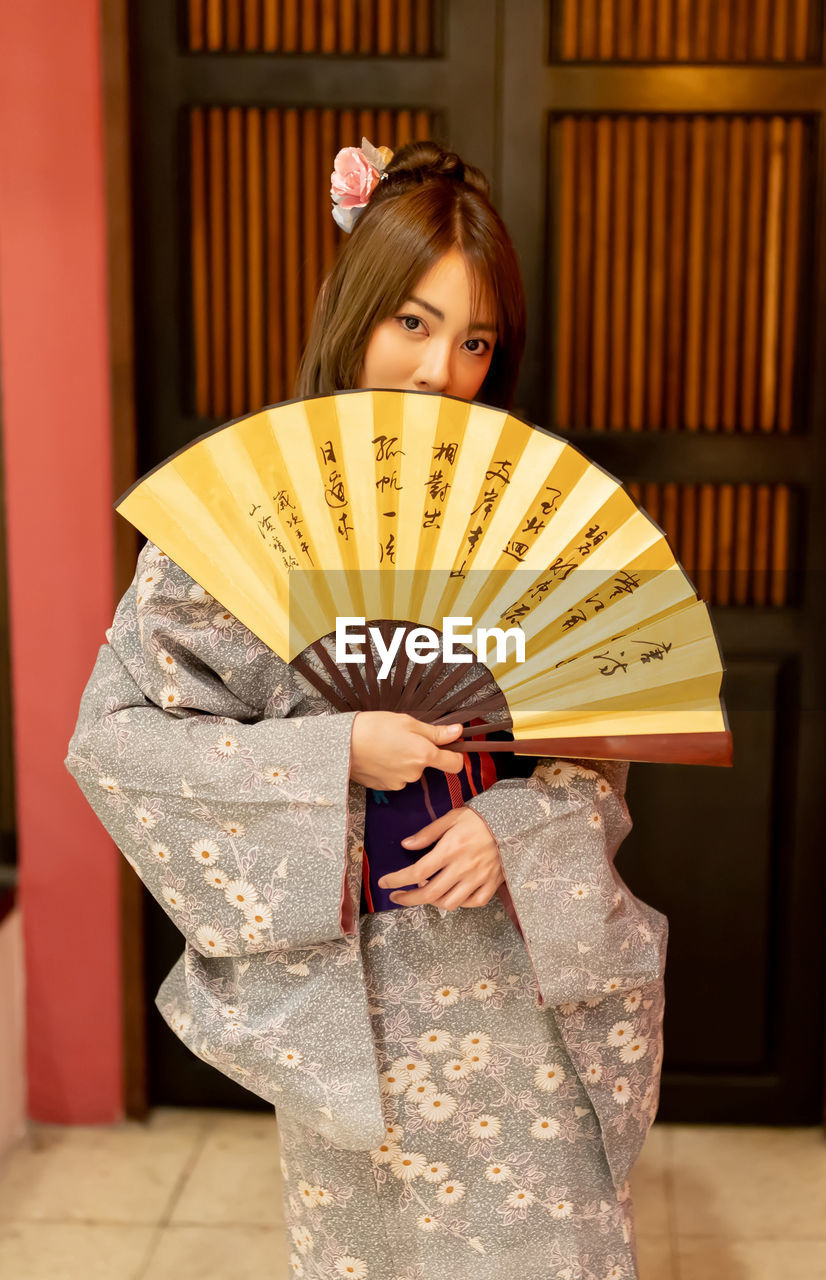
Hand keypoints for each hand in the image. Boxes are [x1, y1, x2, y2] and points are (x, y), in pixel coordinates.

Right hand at [349, 711, 465, 790]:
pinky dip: (391, 769)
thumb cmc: (375, 727)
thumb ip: (435, 732)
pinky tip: (378, 757)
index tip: (449, 748)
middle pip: (427, 765)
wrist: (343, 744)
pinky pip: (395, 778)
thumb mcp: (408, 722)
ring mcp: (400, 782)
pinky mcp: (385, 788)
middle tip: (401, 738)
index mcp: (424, 754)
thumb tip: (457, 732)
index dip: (455, 755)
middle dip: (418, 753)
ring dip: (403, 761)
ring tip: (386, 746)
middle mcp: (415, 773)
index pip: (455, 764)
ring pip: (410, 771)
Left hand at [377, 807, 504, 910]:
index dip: (397, 880)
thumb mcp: (451, 818)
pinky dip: (460, 903)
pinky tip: (452, 894)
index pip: (417, 871)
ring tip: (425, 892)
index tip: (385, 882)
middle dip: (408, 898)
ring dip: (432, 901)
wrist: (513, 822)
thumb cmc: (479, 818)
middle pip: (429, 893)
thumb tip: (406, 844)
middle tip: (397, 896)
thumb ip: (428, 833)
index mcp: (450, 850)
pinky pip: (473, 903)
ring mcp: (478, 878)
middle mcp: (463, 868)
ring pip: (450, 902)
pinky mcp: (491, 884)